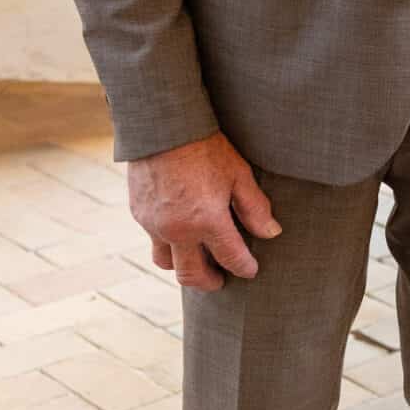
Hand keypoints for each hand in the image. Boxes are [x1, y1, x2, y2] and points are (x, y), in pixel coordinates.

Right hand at [127, 131, 280, 293]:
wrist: (162, 127)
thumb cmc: (205, 147)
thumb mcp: (238, 174)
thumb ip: (255, 208)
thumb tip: (270, 233)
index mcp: (207, 221)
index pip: (231, 259)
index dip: (244, 268)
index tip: (251, 271)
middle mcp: (177, 230)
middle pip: (191, 275)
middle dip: (209, 282)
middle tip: (221, 280)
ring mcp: (154, 225)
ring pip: (166, 262)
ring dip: (183, 266)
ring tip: (198, 258)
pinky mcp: (139, 214)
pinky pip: (153, 239)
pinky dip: (168, 243)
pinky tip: (180, 231)